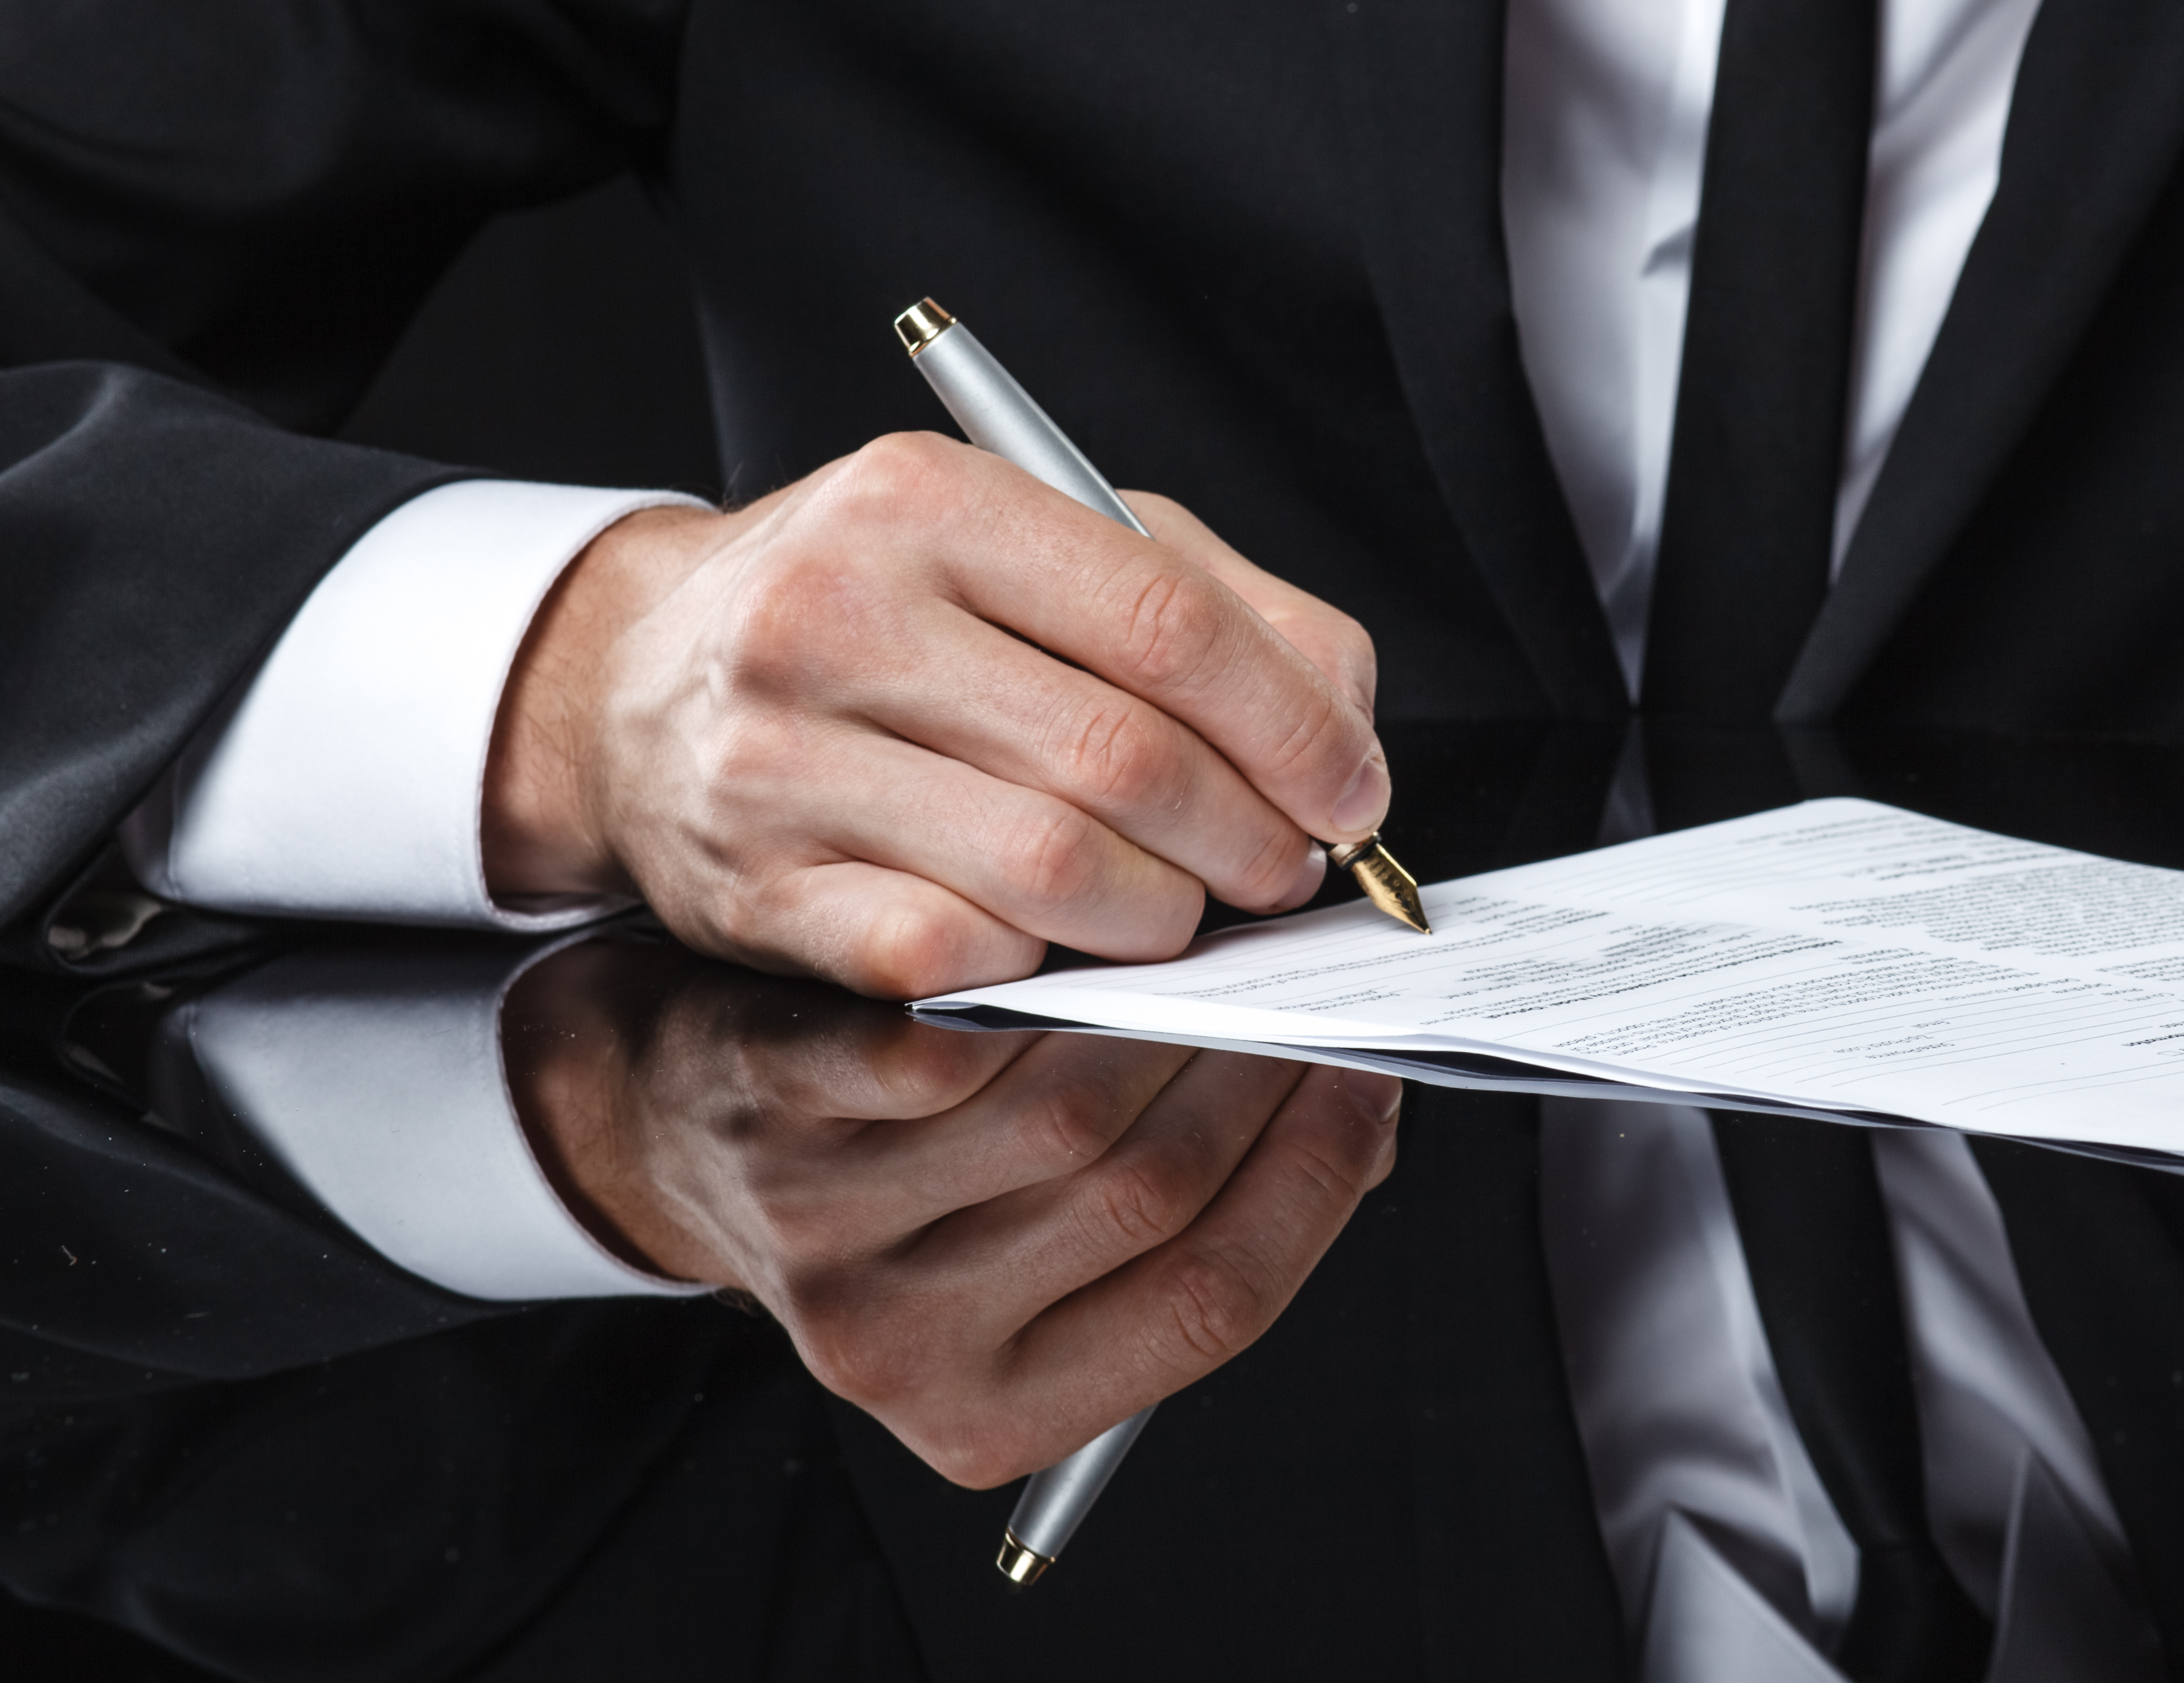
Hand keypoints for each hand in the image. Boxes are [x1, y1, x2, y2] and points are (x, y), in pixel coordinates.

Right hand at [483, 434, 1389, 996]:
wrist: (642, 683)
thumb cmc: (892, 611)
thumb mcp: (1047, 547)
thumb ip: (1222, 611)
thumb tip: (1347, 735)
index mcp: (928, 500)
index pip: (1170, 624)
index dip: (1293, 730)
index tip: (1353, 796)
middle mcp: (835, 611)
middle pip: (1124, 759)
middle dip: (1247, 840)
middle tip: (1285, 872)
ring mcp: (779, 757)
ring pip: (1052, 871)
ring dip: (1162, 918)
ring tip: (1187, 914)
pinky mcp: (751, 886)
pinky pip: (946, 957)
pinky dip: (1036, 972)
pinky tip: (1061, 955)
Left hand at [503, 939, 1403, 1482]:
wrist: (663, 1125)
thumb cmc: (890, 1174)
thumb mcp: (1029, 1247)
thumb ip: (1194, 1206)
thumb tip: (1361, 1116)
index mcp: (994, 1414)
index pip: (1216, 1299)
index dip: (1316, 1172)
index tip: (1370, 1067)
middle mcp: (903, 1349)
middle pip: (1145, 1192)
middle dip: (1255, 1062)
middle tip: (1308, 971)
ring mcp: (820, 1233)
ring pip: (1055, 1104)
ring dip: (1163, 1001)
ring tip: (1220, 933)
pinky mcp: (765, 1107)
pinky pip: (934, 1031)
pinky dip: (1029, 966)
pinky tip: (1088, 918)